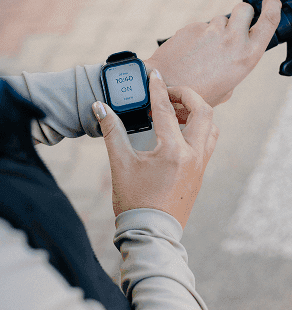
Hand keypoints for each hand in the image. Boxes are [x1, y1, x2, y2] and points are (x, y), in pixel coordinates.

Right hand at [92, 70, 218, 228]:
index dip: (158, 88)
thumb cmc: (134, 201)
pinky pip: (207, 142)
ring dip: (197, 112)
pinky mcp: (200, 174)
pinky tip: (178, 132)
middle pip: (203, 111)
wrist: (150, 234)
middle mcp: (193, 155)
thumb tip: (99, 108)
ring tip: (174, 111)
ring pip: (210, 127)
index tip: (154, 74)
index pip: (166, 110)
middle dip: (187, 95)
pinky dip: (198, 129)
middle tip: (168, 93)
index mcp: (173, 151)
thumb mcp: (120, 164)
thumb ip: (111, 131)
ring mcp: (200, 165)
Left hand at [144, 0, 281, 123]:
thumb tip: (231, 59)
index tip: (271, 1)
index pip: (269, 21)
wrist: (165, 86)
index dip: (273, 7)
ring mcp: (211, 31)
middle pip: (244, 9)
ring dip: (215, 30)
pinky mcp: (193, 27)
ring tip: (202, 52)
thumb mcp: (226, 90)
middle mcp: (232, 40)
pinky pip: (200, 27)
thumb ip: (234, 70)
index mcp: (247, 56)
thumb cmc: (196, 93)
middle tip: (233, 26)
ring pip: (219, 20)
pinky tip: (188, 53)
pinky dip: (197, 37)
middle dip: (242, 14)